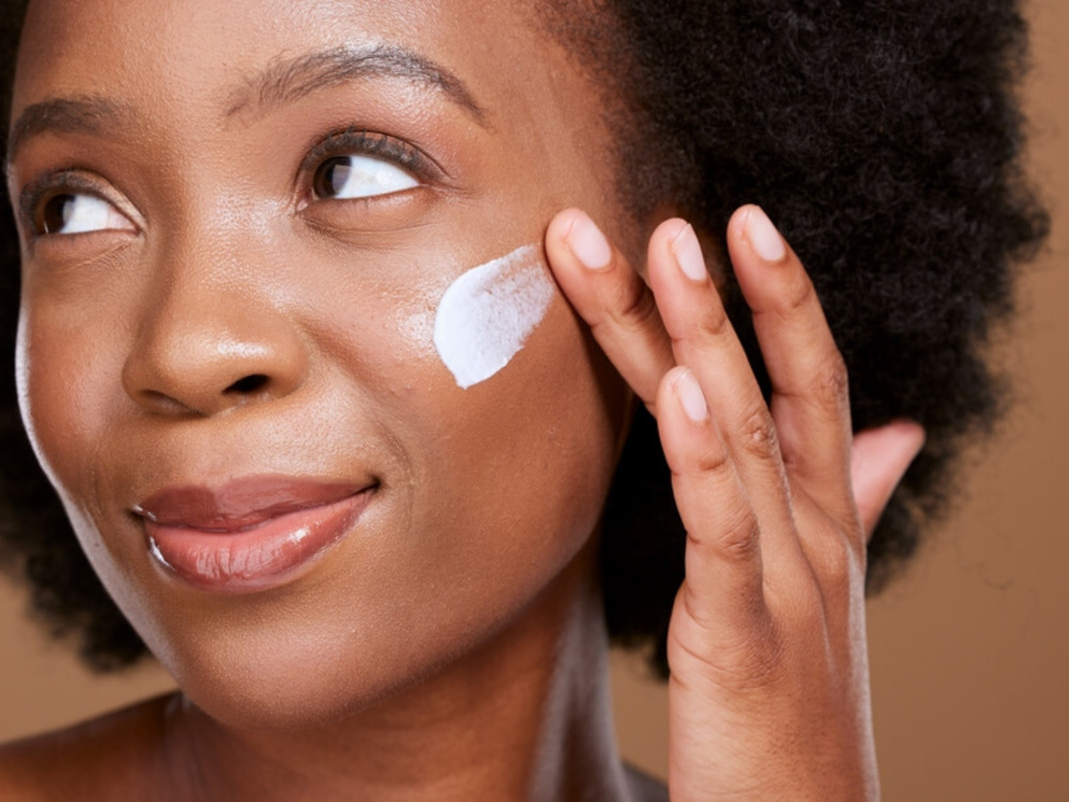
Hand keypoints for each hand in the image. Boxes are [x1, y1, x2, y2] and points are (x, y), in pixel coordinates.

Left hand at [545, 206, 924, 799]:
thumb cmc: (798, 713)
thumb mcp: (819, 596)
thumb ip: (847, 502)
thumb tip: (894, 432)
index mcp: (819, 521)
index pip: (804, 387)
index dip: (777, 302)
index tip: (731, 225)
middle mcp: (810, 534)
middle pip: (765, 388)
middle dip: (720, 295)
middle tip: (672, 210)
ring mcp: (785, 578)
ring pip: (742, 433)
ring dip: (703, 334)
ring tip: (666, 247)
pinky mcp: (744, 635)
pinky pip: (722, 529)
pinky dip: (701, 456)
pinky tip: (678, 389)